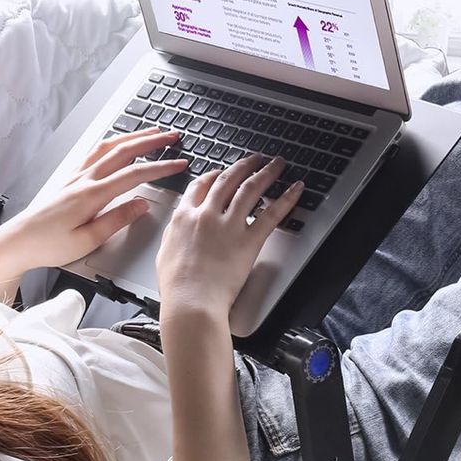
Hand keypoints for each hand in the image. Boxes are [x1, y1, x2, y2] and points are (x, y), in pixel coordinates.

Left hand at [0, 126, 188, 284]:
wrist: (19, 242)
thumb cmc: (49, 245)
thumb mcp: (88, 240)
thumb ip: (117, 220)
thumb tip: (141, 205)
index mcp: (92, 195)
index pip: (135, 175)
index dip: (161, 167)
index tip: (179, 164)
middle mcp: (84, 179)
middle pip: (123, 151)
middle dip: (151, 141)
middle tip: (172, 135)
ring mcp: (76, 176)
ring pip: (109, 147)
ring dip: (133, 137)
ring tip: (151, 132)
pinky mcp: (69, 179)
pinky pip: (95, 152)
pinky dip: (113, 143)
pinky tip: (118, 143)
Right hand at [156, 153, 303, 318]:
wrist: (191, 301)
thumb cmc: (177, 286)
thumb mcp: (166, 252)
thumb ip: (176, 233)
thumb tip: (180, 227)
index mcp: (184, 217)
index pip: (200, 186)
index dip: (214, 175)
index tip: (222, 172)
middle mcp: (206, 215)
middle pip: (227, 181)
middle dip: (243, 166)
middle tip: (255, 159)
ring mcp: (229, 226)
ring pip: (250, 189)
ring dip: (265, 173)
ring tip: (276, 164)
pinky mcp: (248, 241)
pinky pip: (271, 214)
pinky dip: (286, 199)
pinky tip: (295, 188)